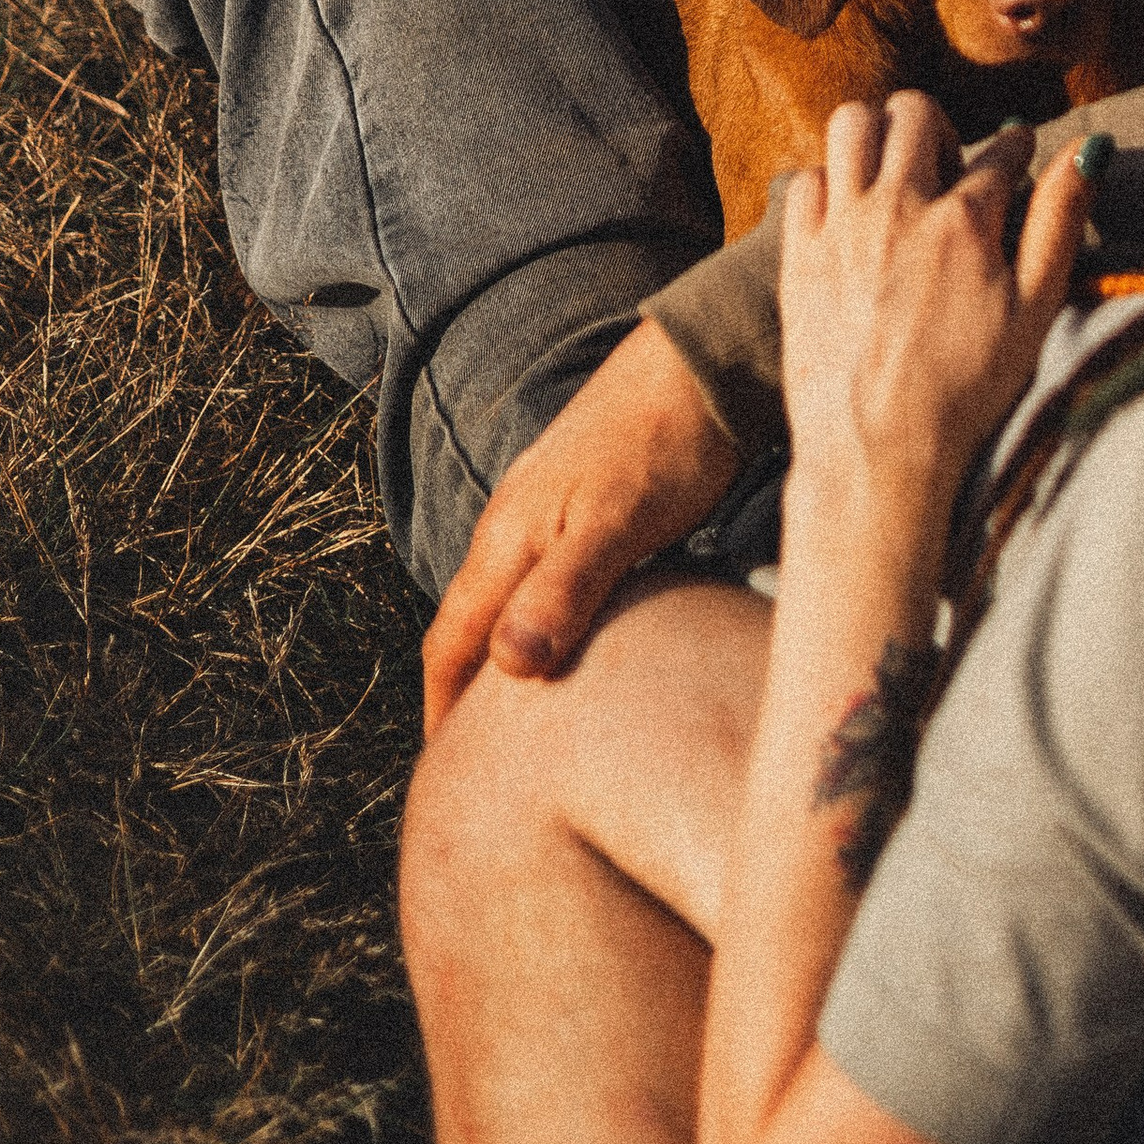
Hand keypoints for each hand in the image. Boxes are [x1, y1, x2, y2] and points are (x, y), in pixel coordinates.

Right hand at [420, 316, 739, 738]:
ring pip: (508, 608)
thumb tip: (508, 666)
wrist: (700, 363)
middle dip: (464, 700)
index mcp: (506, 540)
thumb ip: (562, 590)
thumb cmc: (663, 441)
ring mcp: (547, 518)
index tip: (447, 779)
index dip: (443, 714)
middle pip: (469, 630)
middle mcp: (513, 530)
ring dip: (504, 665)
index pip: (449, 644)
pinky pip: (545, 588)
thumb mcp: (618, 523)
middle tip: (478, 773)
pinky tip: (574, 654)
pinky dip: (543, 631)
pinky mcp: (587, 512)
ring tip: (524, 732)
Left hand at [780, 99, 1089, 539]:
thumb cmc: (966, 391)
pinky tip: (849, 214)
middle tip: (947, 170)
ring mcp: (843, 227)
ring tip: (894, 176)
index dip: (1016, 147)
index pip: (1001, 149)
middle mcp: (900, 207)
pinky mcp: (799, 254)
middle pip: (916, 112)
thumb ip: (1060, 222)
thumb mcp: (1034, 309)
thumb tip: (1087, 151)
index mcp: (965, 221)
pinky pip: (807, 178)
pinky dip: (830, 181)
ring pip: (852, 124)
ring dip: (878, 134)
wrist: (877, 451)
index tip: (1015, 153)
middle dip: (940, 126)